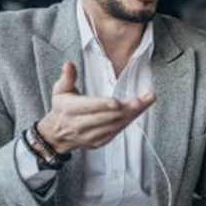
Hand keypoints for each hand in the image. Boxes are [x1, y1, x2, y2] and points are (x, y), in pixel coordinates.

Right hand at [37, 62, 156, 152]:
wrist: (58, 134)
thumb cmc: (62, 108)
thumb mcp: (59, 90)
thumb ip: (67, 77)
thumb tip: (69, 64)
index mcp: (70, 110)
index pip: (89, 107)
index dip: (103, 105)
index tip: (118, 102)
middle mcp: (80, 125)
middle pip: (107, 117)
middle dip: (126, 109)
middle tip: (142, 99)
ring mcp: (90, 136)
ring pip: (115, 125)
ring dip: (133, 114)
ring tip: (147, 101)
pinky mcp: (99, 142)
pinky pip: (116, 131)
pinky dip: (128, 120)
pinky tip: (139, 110)